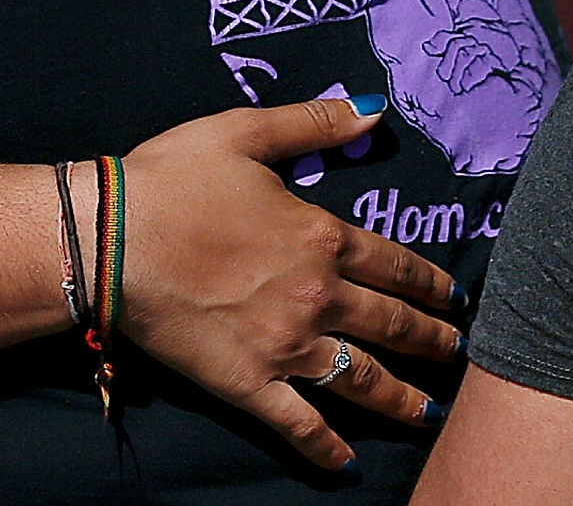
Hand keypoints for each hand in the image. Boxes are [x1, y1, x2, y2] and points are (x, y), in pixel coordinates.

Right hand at [118, 99, 465, 473]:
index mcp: (321, 237)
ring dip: (403, 398)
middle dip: (431, 340)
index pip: (394, 264)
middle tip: (458, 352)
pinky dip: (327, 448)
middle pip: (392, 324)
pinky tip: (348, 463)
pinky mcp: (250, 383)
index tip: (455, 297)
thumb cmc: (174, 179)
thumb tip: (372, 110)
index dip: (430, 282)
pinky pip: (301, 424)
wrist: (114, 238)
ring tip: (428, 412)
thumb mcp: (245, 133)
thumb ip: (312, 123)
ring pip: (362, 380)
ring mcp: (287, 346)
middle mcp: (318, 297)